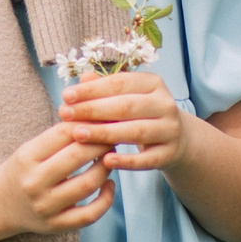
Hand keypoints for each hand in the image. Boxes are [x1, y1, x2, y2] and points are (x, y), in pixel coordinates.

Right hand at [0, 124, 115, 234]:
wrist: (0, 204)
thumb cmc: (23, 170)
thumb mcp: (31, 149)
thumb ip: (59, 137)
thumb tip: (94, 120)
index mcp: (26, 158)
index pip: (62, 133)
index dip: (86, 124)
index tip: (100, 121)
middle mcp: (34, 183)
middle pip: (77, 157)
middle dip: (100, 144)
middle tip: (111, 138)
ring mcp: (45, 206)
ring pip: (87, 184)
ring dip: (105, 168)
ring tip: (110, 159)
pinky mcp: (56, 225)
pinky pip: (90, 215)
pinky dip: (106, 199)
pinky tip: (108, 184)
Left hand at [58, 70, 190, 171]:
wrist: (176, 139)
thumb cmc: (139, 113)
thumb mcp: (125, 96)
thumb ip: (103, 88)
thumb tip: (82, 80)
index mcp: (153, 83)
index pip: (119, 83)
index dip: (91, 90)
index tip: (65, 95)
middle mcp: (166, 104)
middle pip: (126, 106)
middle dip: (92, 110)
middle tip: (64, 114)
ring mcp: (170, 130)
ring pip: (135, 131)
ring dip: (104, 133)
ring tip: (77, 134)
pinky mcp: (169, 154)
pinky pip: (146, 159)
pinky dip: (126, 161)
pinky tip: (106, 161)